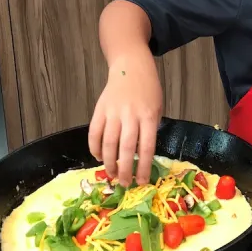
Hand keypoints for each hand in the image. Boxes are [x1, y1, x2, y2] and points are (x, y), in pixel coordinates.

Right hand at [88, 51, 162, 184]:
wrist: (131, 66)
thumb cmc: (149, 90)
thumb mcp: (157, 108)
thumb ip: (150, 129)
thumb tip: (140, 156)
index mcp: (149, 115)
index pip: (146, 146)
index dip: (143, 166)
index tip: (142, 181)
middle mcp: (130, 114)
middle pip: (126, 148)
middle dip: (125, 169)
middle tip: (125, 183)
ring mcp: (113, 111)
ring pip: (108, 142)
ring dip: (108, 162)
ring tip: (112, 174)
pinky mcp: (100, 109)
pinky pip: (94, 132)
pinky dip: (94, 147)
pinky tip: (98, 157)